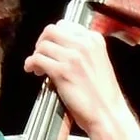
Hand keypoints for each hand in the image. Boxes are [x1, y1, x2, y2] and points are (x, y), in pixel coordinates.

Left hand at [23, 19, 139, 139]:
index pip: (65, 25)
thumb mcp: (99, 62)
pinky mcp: (62, 72)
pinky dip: (31, 64)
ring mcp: (73, 57)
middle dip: (42, 42)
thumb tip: (60, 47)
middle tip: (40, 55)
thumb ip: (84, 51)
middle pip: (51, 31)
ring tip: (37, 67)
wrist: (108, 114)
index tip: (51, 47)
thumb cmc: (103, 95)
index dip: (54, 36)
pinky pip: (37, 59)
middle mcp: (84, 44)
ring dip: (36, 55)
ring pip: (42, 45)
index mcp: (95, 40)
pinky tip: (32, 71)